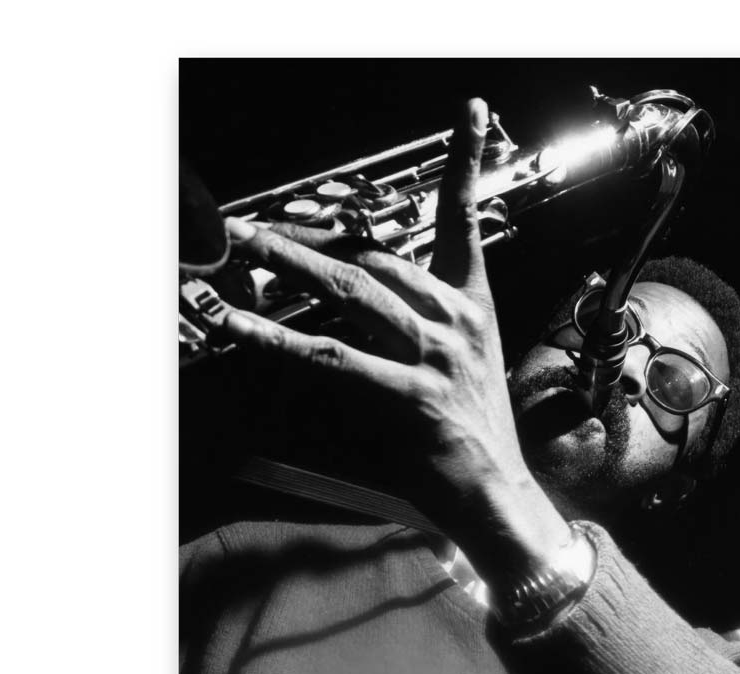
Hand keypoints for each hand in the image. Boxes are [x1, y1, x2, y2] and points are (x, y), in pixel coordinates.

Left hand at [217, 99, 570, 585]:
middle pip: (378, 256)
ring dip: (293, 264)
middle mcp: (456, 320)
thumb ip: (411, 325)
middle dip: (315, 237)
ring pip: (354, 291)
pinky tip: (242, 325)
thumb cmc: (472, 432)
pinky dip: (279, 339)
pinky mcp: (412, 395)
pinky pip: (332, 357)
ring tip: (245, 247)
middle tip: (263, 227)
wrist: (497, 491)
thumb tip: (350, 294)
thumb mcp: (456, 365)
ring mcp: (437, 355)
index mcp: (472, 307)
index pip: (466, 223)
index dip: (465, 165)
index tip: (468, 115)